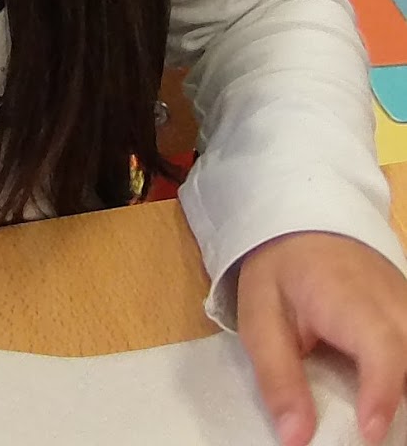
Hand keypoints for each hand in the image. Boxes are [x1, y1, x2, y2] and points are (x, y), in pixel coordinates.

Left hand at [237, 232, 406, 444]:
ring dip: (405, 392)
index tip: (370, 433)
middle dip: (404, 402)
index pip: (382, 347)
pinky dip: (404, 377)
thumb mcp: (260, 319)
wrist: (301, 227)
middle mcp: (393, 302)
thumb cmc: (280, 273)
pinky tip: (390, 402)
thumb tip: (296, 439)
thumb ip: (278, 377)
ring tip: (379, 417)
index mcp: (349, 298)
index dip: (382, 392)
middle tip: (371, 431)